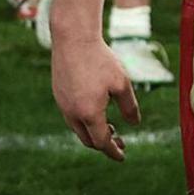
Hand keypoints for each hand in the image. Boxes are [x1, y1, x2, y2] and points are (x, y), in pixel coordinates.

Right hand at [50, 29, 139, 160]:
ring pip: (78, 129)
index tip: (122, 156)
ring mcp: (63, 105)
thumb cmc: (100, 59)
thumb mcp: (122, 83)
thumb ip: (129, 107)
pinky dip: (84, 121)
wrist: (73, 38)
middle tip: (120, 141)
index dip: (113, 151)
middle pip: (88, 140)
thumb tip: (135, 124)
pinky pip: (71, 116)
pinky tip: (95, 111)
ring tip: (110, 126)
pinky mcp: (58, 95)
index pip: (102, 142)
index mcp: (90, 113)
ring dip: (93, 132)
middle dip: (104, 144)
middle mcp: (73, 113)